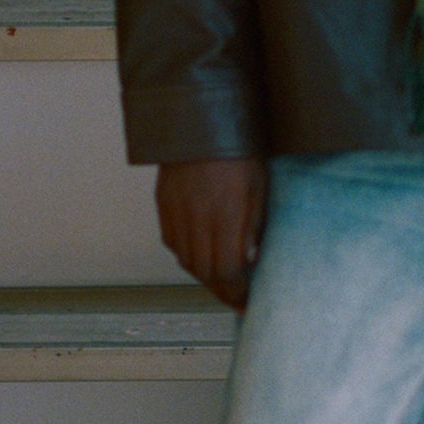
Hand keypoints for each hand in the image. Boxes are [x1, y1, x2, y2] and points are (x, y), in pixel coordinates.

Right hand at [156, 157, 268, 310]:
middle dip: (222, 291)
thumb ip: (254, 227)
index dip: (237, 292)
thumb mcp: (259, 189)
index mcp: (225, 215)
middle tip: (236, 297)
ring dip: (205, 276)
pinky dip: (187, 255)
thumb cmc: (239, 151)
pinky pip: (173, 243)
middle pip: (205, 272)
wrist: (202, 121)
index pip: (227, 271)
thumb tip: (251, 260)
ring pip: (186, 261)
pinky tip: (201, 253)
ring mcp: (176, 212)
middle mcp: (197, 219)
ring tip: (222, 279)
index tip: (247, 301)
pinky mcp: (163, 205)